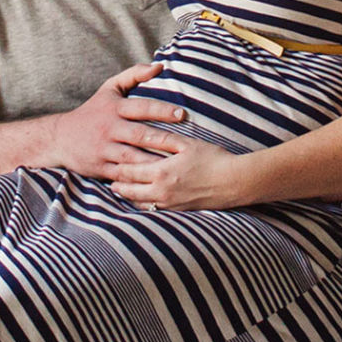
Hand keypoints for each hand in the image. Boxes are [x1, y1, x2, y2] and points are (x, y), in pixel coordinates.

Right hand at [47, 63, 187, 177]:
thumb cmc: (93, 111)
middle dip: (163, 139)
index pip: (141, 107)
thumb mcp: (109, 89)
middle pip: (140, 134)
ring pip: (133, 157)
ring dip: (154, 162)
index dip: (162, 110)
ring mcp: (104, 149)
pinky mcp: (101, 167)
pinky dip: (138, 178)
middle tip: (186, 143)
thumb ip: (134, 75)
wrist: (59, 138)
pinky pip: (123, 173)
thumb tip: (160, 66)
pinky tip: (155, 180)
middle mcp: (109, 128)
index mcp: (114, 108)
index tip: (182, 114)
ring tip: (176, 166)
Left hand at [108, 127, 248, 211]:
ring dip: (127, 196)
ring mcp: (169, 203)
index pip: (129, 171)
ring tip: (118, 189)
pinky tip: (139, 198)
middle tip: (106, 177)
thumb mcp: (187, 144)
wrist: (234, 182)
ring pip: (139, 202)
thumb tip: (146, 132)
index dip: (115, 167)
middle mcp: (161, 190)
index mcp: (161, 171)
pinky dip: (141, 204)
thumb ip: (164, 139)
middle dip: (116, 183)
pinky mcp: (178, 210)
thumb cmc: (213, 159)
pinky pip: (152, 209)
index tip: (107, 161)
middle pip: (129, 189)